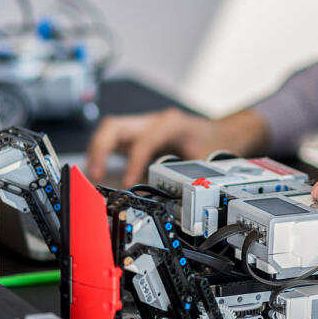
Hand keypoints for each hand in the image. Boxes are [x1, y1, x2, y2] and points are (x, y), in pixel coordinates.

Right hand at [85, 108, 268, 186]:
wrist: (224, 133)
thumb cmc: (214, 143)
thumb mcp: (206, 160)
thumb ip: (185, 175)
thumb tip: (166, 196)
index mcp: (170, 124)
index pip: (142, 140)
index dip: (133, 162)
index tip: (128, 182)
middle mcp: (153, 121)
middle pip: (114, 126)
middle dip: (100, 149)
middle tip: (95, 174)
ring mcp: (144, 126)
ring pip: (110, 131)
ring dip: (97, 151)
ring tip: (93, 175)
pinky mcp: (139, 136)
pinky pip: (115, 141)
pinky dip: (104, 154)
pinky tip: (101, 171)